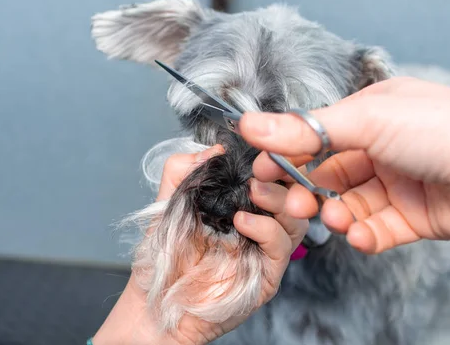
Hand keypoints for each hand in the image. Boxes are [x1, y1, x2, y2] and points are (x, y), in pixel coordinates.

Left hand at [93, 145, 307, 344]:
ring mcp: (264, 252)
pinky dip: (266, 229)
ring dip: (279, 200)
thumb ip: (184, 170)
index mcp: (241, 204)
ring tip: (253, 191)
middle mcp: (259, 225)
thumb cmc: (163, 257)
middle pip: (293, 196)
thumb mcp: (168, 203)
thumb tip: (213, 149)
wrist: (154, 302)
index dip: (274, 161)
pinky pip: (280, 248)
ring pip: (295, 220)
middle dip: (285, 177)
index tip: (262, 147)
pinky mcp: (266, 277)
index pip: (272, 178)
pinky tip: (242, 221)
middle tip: (264, 168)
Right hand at [239, 77, 449, 256]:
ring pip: (349, 205)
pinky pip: (376, 229)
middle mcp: (381, 148)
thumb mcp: (363, 121)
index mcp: (370, 116)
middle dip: (307, 191)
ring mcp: (396, 183)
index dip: (287, 156)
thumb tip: (249, 124)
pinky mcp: (411, 217)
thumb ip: (304, 129)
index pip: (315, 137)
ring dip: (336, 215)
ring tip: (337, 219)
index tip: (262, 173)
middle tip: (294, 205)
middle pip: (328, 175)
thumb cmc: (438, 128)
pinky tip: (361, 235)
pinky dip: (364, 235)